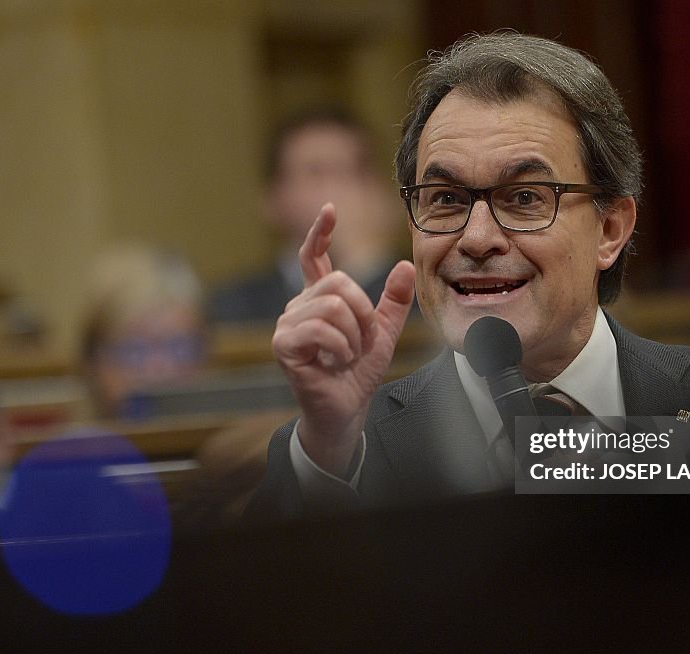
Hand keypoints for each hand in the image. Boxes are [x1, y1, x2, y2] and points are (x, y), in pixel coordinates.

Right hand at [272, 203, 415, 476]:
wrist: (347, 410)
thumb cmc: (358, 373)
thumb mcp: (384, 333)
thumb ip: (394, 300)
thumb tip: (406, 264)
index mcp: (319, 299)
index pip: (312, 257)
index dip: (320, 232)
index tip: (330, 209)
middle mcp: (299, 306)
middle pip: (338, 283)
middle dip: (363, 313)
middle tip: (362, 341)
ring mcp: (287, 324)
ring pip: (332, 306)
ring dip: (353, 336)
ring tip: (348, 355)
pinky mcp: (283, 344)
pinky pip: (321, 329)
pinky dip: (340, 348)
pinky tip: (336, 363)